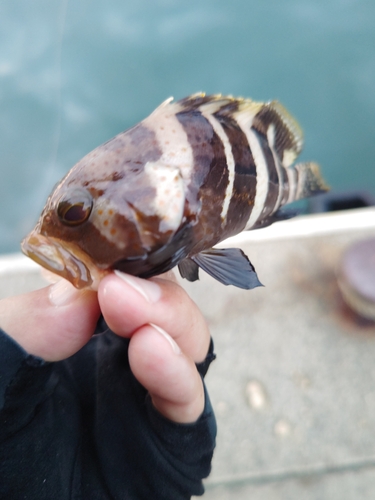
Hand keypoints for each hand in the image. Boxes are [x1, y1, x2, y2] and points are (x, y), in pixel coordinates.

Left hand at [0, 271, 209, 422]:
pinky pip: (188, 408)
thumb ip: (19, 333)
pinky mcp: (166, 449)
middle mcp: (118, 362)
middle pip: (162, 308)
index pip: (117, 281)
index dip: (119, 262)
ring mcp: (145, 403)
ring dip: (172, 325)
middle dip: (151, 293)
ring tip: (141, 324)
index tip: (104, 257)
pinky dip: (179, 377)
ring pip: (188, 347)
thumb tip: (73, 295)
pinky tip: (155, 354)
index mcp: (76, 337)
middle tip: (121, 290)